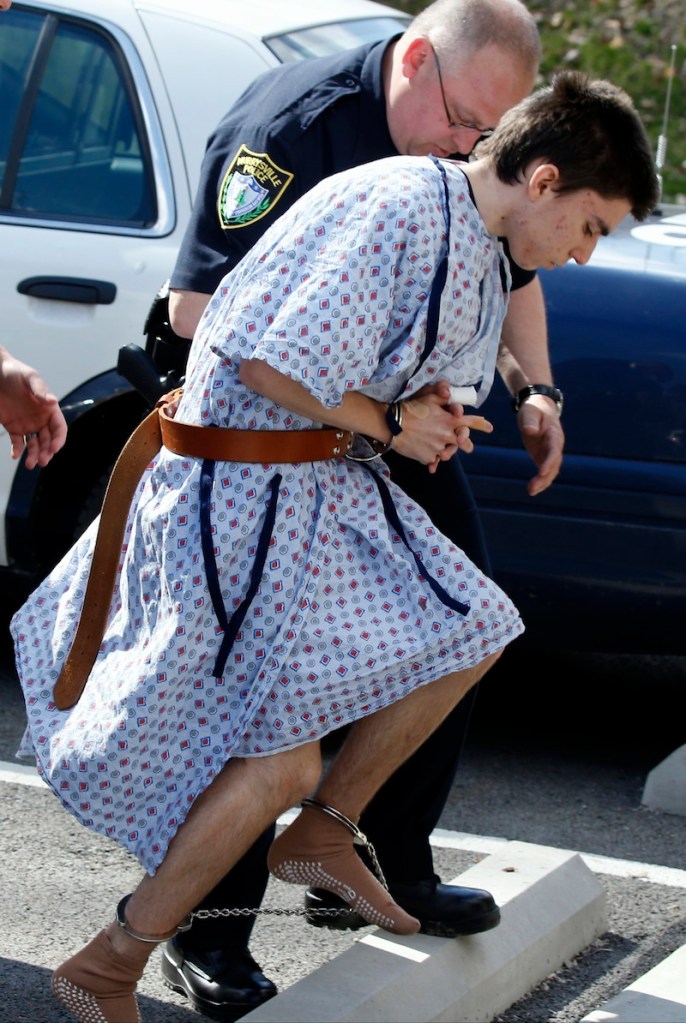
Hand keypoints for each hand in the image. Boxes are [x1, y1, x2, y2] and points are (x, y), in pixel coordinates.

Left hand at [0, 348, 67, 468]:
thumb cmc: (14, 372)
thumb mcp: (29, 377)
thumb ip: (40, 390)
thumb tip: (52, 401)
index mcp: (49, 409)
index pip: (59, 428)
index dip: (59, 440)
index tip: (53, 449)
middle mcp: (41, 419)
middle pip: (48, 440)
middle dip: (47, 452)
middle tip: (42, 461)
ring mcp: (28, 424)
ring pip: (35, 445)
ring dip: (34, 455)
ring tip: (30, 464)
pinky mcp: (14, 428)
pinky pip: (18, 443)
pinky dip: (18, 451)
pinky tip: (15, 455)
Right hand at [394, 384, 492, 472]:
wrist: (393, 425)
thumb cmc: (411, 409)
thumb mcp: (428, 397)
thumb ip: (442, 396)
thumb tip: (450, 393)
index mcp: (450, 420)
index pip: (471, 423)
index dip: (482, 425)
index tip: (490, 428)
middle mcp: (447, 435)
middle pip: (464, 443)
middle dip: (466, 444)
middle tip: (465, 444)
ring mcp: (438, 448)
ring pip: (448, 453)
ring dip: (445, 451)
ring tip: (439, 449)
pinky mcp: (428, 457)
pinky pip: (433, 459)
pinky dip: (430, 457)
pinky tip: (424, 452)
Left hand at [516, 396, 564, 495]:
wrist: (538, 407)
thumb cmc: (533, 409)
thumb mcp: (530, 412)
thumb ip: (530, 421)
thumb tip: (531, 431)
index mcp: (554, 434)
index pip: (554, 450)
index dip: (549, 461)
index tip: (542, 471)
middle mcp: (556, 445)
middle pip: (554, 464)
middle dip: (545, 477)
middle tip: (533, 488)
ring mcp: (551, 452)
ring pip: (550, 471)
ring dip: (542, 482)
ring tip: (531, 491)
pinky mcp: (544, 456)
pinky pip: (545, 471)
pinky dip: (540, 481)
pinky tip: (532, 490)